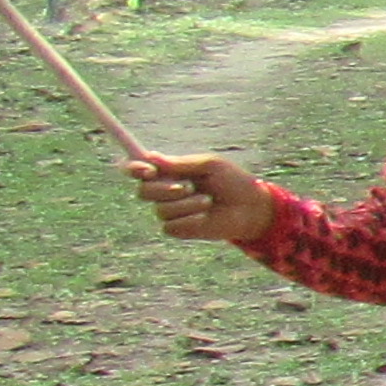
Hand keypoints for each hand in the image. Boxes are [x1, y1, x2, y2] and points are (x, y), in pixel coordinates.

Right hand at [130, 152, 273, 246]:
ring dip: (186, 205)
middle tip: (187, 186)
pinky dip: (190, 220)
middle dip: (162, 189)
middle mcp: (165, 192)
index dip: (135, 169)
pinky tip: (205, 217)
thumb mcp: (210, 166)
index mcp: (169, 172)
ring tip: (207, 201)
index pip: (139, 170)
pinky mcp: (178, 229)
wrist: (250, 207)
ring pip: (160, 210)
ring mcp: (170, 211)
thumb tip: (151, 156)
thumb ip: (181, 163)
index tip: (147, 170)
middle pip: (143, 191)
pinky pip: (170, 226)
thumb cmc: (232, 182)